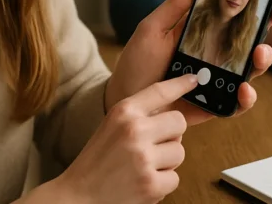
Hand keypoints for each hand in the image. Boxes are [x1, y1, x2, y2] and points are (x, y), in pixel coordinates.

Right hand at [46, 75, 198, 203]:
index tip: (194, 80)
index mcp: (123, 112)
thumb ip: (138, 115)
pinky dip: (162, 184)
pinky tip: (143, 183)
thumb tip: (173, 110)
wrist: (77, 197)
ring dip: (167, 162)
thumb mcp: (111, 126)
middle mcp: (135, 130)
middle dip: (171, 136)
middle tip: (153, 146)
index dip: (180, 84)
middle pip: (179, 123)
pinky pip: (175, 178)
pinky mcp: (151, 185)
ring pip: (180, 152)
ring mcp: (144, 158)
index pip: (160, 91)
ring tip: (143, 167)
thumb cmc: (96, 162)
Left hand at [105, 0, 271, 125]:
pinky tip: (244, 90)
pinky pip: (238, 104)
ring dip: (262, 62)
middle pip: (253, 40)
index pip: (238, 17)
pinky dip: (246, 98)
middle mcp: (218, 55)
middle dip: (270, 27)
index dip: (260, 6)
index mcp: (206, 33)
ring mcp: (219, 80)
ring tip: (258, 56)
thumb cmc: (137, 64)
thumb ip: (174, 7)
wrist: (125, 101)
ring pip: (252, 70)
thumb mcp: (152, 29)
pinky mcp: (215, 105)